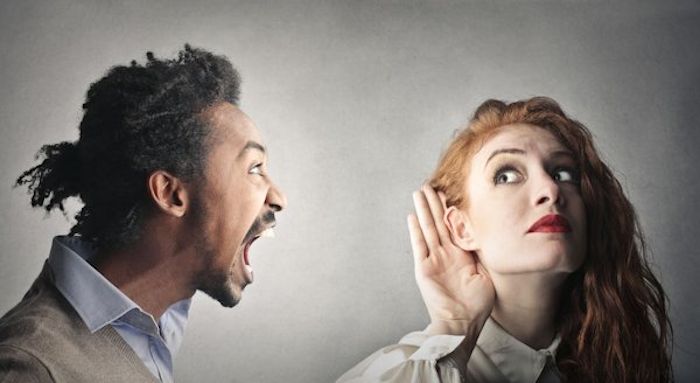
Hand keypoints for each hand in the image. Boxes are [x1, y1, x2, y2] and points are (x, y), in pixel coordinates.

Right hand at [408, 184, 494, 334]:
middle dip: (434, 203)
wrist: (463, 323)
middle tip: (430, 184)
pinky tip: (412, 216)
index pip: (453, 227)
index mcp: (459, 256)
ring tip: (419, 192)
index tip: (449, 192)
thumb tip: (487, 237)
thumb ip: (481, 255)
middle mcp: (445, 255)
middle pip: (438, 223)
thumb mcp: (485, 274)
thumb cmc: (477, 305)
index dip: (450, 209)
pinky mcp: (424, 268)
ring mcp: (433, 260)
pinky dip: (415, 230)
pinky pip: (419, 245)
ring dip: (423, 210)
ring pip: (428, 228)